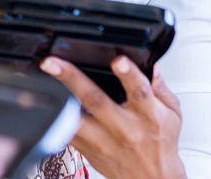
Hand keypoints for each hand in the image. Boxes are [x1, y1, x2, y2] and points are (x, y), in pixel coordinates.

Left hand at [40, 57, 185, 178]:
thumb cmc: (160, 144)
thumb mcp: (172, 114)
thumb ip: (160, 87)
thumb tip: (151, 63)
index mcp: (147, 115)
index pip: (139, 92)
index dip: (128, 74)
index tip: (118, 60)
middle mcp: (123, 127)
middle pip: (95, 99)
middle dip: (72, 78)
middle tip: (52, 63)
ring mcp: (103, 141)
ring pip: (74, 119)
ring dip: (56, 100)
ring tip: (38, 82)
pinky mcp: (88, 150)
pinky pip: (66, 133)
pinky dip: (54, 118)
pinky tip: (41, 104)